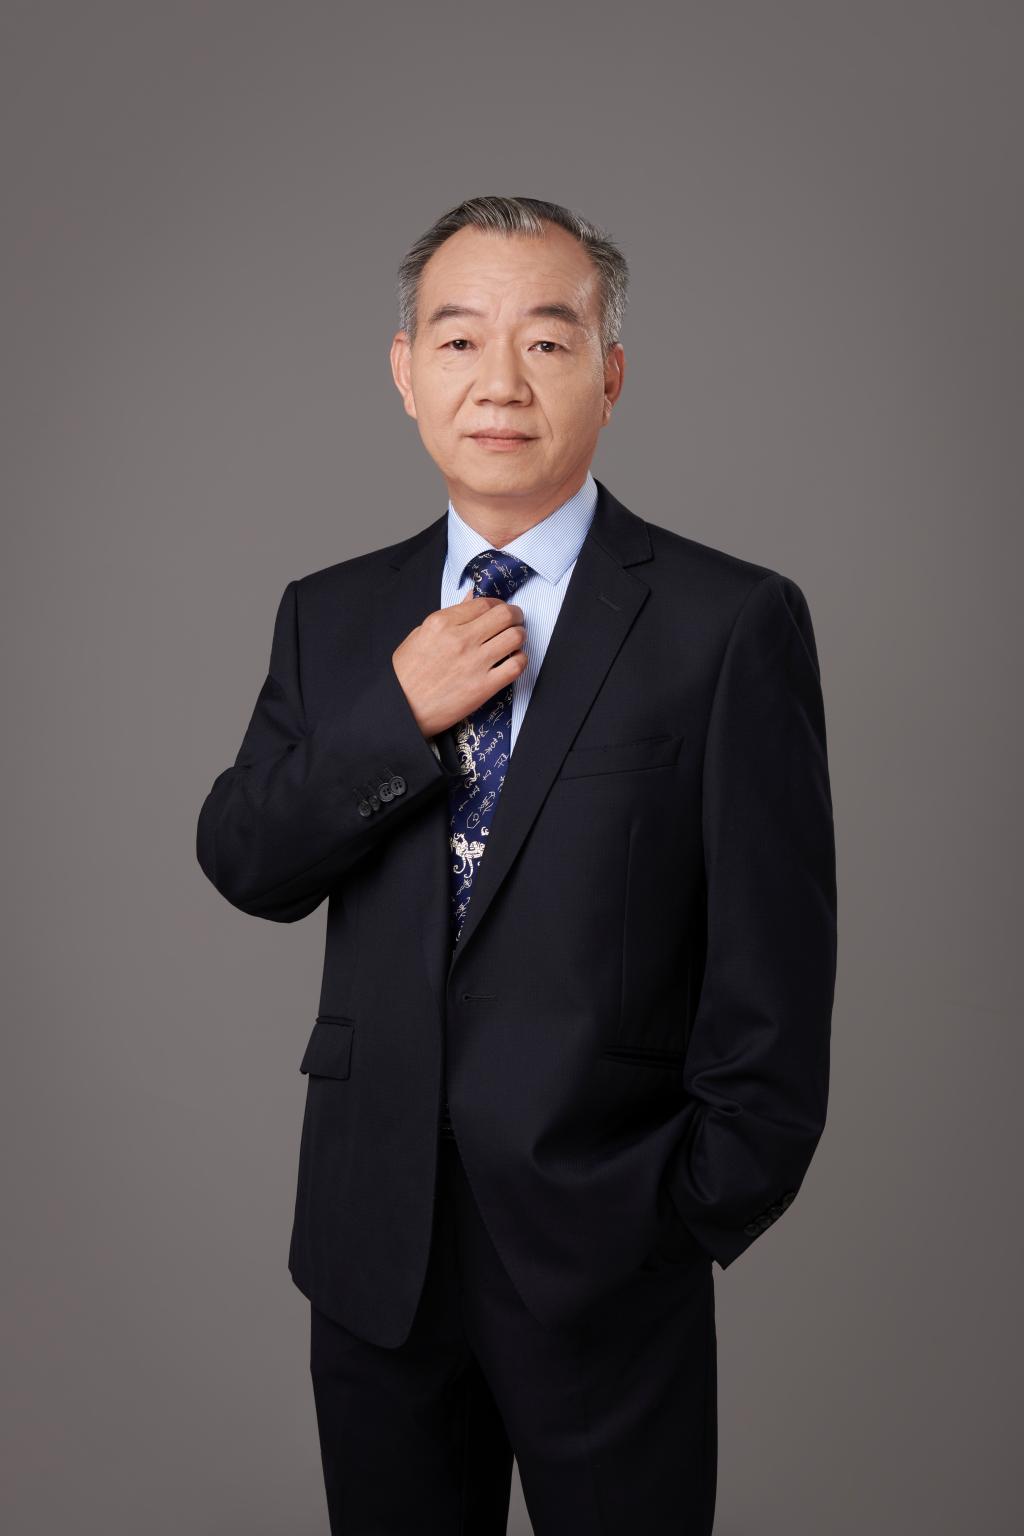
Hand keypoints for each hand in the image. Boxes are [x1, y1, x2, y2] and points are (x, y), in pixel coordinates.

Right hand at [392, 588, 527, 739]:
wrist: (401, 709)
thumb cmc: (406, 674)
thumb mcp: (421, 635)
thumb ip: (450, 616)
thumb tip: (472, 598)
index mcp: (441, 623)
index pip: (484, 603)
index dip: (499, 604)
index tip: (500, 610)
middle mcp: (460, 639)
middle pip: (504, 615)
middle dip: (515, 615)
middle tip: (515, 621)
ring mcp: (473, 663)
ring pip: (515, 637)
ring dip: (520, 636)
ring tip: (515, 640)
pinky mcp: (483, 687)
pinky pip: (516, 666)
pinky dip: (521, 660)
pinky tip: (514, 660)